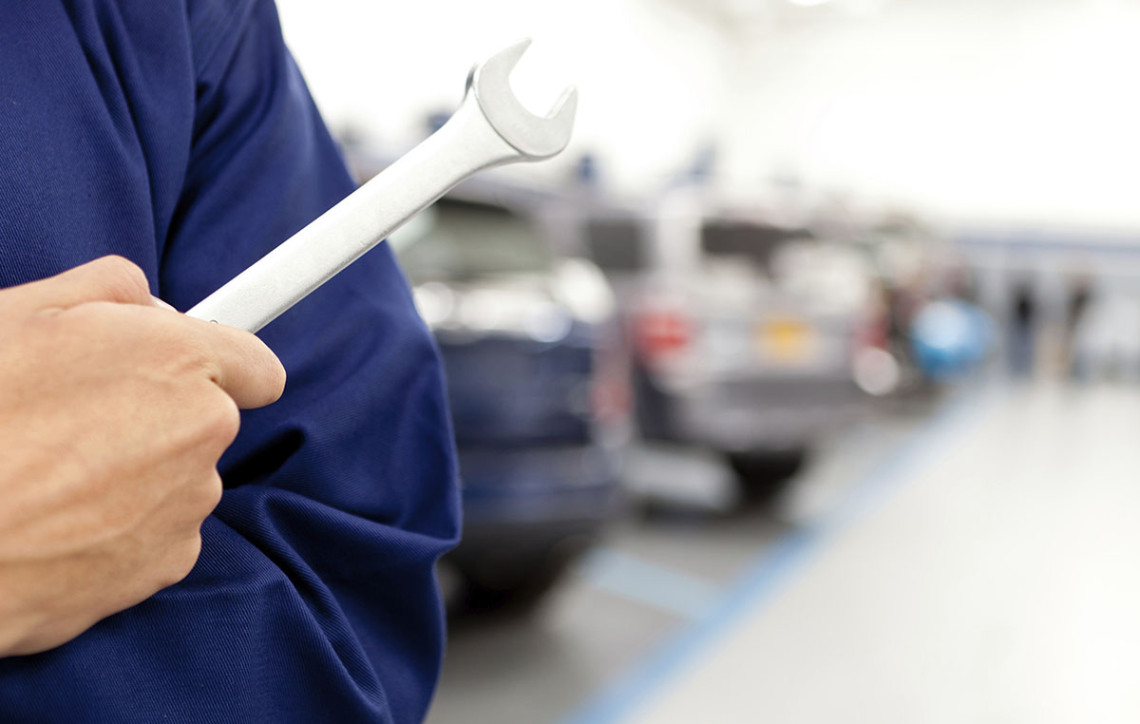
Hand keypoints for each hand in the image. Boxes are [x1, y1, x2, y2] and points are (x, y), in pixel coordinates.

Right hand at [0, 256, 284, 656]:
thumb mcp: (20, 314)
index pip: (255, 366)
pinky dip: (123, 529)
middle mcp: (203, 429)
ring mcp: (190, 501)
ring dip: (137, 475)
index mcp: (178, 359)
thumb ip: (108, 291)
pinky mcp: (168, 563)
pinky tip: (61, 522)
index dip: (221, 367)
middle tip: (75, 421)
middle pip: (206, 421)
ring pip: (180, 478)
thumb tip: (145, 302)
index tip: (196, 374)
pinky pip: (160, 532)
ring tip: (53, 476)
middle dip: (158, 417)